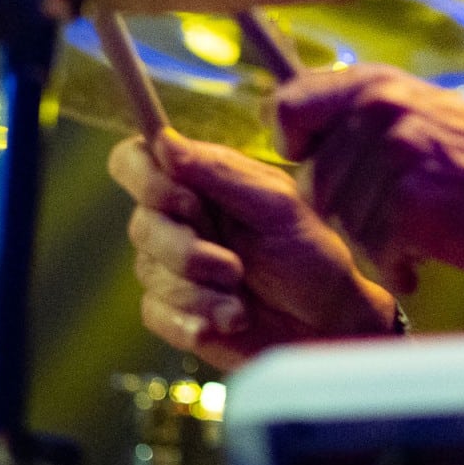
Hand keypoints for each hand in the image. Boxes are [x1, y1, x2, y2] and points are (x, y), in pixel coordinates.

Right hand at [108, 130, 395, 370]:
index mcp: (200, 181)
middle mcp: (180, 220)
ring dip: (198, 290)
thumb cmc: (309, 253)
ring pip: (149, 271)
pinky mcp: (174, 311)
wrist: (327, 322)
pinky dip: (192, 319)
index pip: (136, 161)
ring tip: (241, 300)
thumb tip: (164, 142)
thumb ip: (219, 173)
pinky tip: (228, 321)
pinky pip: (156, 312)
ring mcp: (173, 266)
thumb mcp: (275, 205)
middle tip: (232, 267)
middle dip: (185, 250)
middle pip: (141, 224)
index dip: (143, 177)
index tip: (184, 200)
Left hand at [277, 64, 463, 292]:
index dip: (296, 146)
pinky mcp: (412, 200)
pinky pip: (374, 249)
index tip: (325, 164)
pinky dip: (399, 264)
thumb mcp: (421, 113)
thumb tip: (282, 120)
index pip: (287, 106)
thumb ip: (358, 113)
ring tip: (421, 230)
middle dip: (348, 212)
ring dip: (377, 241)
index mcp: (377, 82)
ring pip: (343, 222)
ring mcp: (397, 151)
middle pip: (314, 181)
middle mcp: (382, 107)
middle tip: (396, 215)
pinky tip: (430, 252)